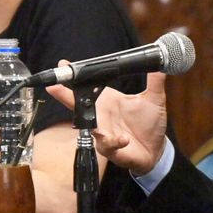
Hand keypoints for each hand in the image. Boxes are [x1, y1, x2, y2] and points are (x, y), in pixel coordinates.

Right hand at [44, 70, 168, 175]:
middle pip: (78, 105)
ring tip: (91, 117)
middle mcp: (101, 116)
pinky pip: (108, 145)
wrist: (156, 150)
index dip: (73, 77)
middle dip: (64, 96)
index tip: (63, 64)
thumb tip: (159, 63)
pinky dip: (114, 141)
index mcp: (107, 101)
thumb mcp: (154, 99)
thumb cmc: (149, 124)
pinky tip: (124, 139)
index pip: (86, 87)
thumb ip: (155, 81)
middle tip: (54, 87)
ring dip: (90, 122)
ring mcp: (103, 133)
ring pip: (90, 126)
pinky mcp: (111, 149)